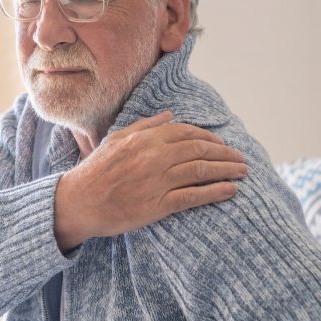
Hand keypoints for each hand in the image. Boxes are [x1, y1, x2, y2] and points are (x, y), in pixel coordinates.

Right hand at [54, 111, 246, 250]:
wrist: (77, 203)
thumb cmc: (95, 171)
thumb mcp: (116, 139)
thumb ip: (144, 126)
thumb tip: (170, 115)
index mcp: (144, 139)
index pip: (187, 132)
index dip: (210, 138)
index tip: (222, 145)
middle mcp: (153, 156)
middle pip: (200, 150)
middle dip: (225, 153)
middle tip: (241, 159)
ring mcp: (157, 181)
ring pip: (201, 171)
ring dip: (226, 170)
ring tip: (242, 172)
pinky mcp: (157, 205)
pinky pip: (193, 196)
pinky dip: (215, 192)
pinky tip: (231, 191)